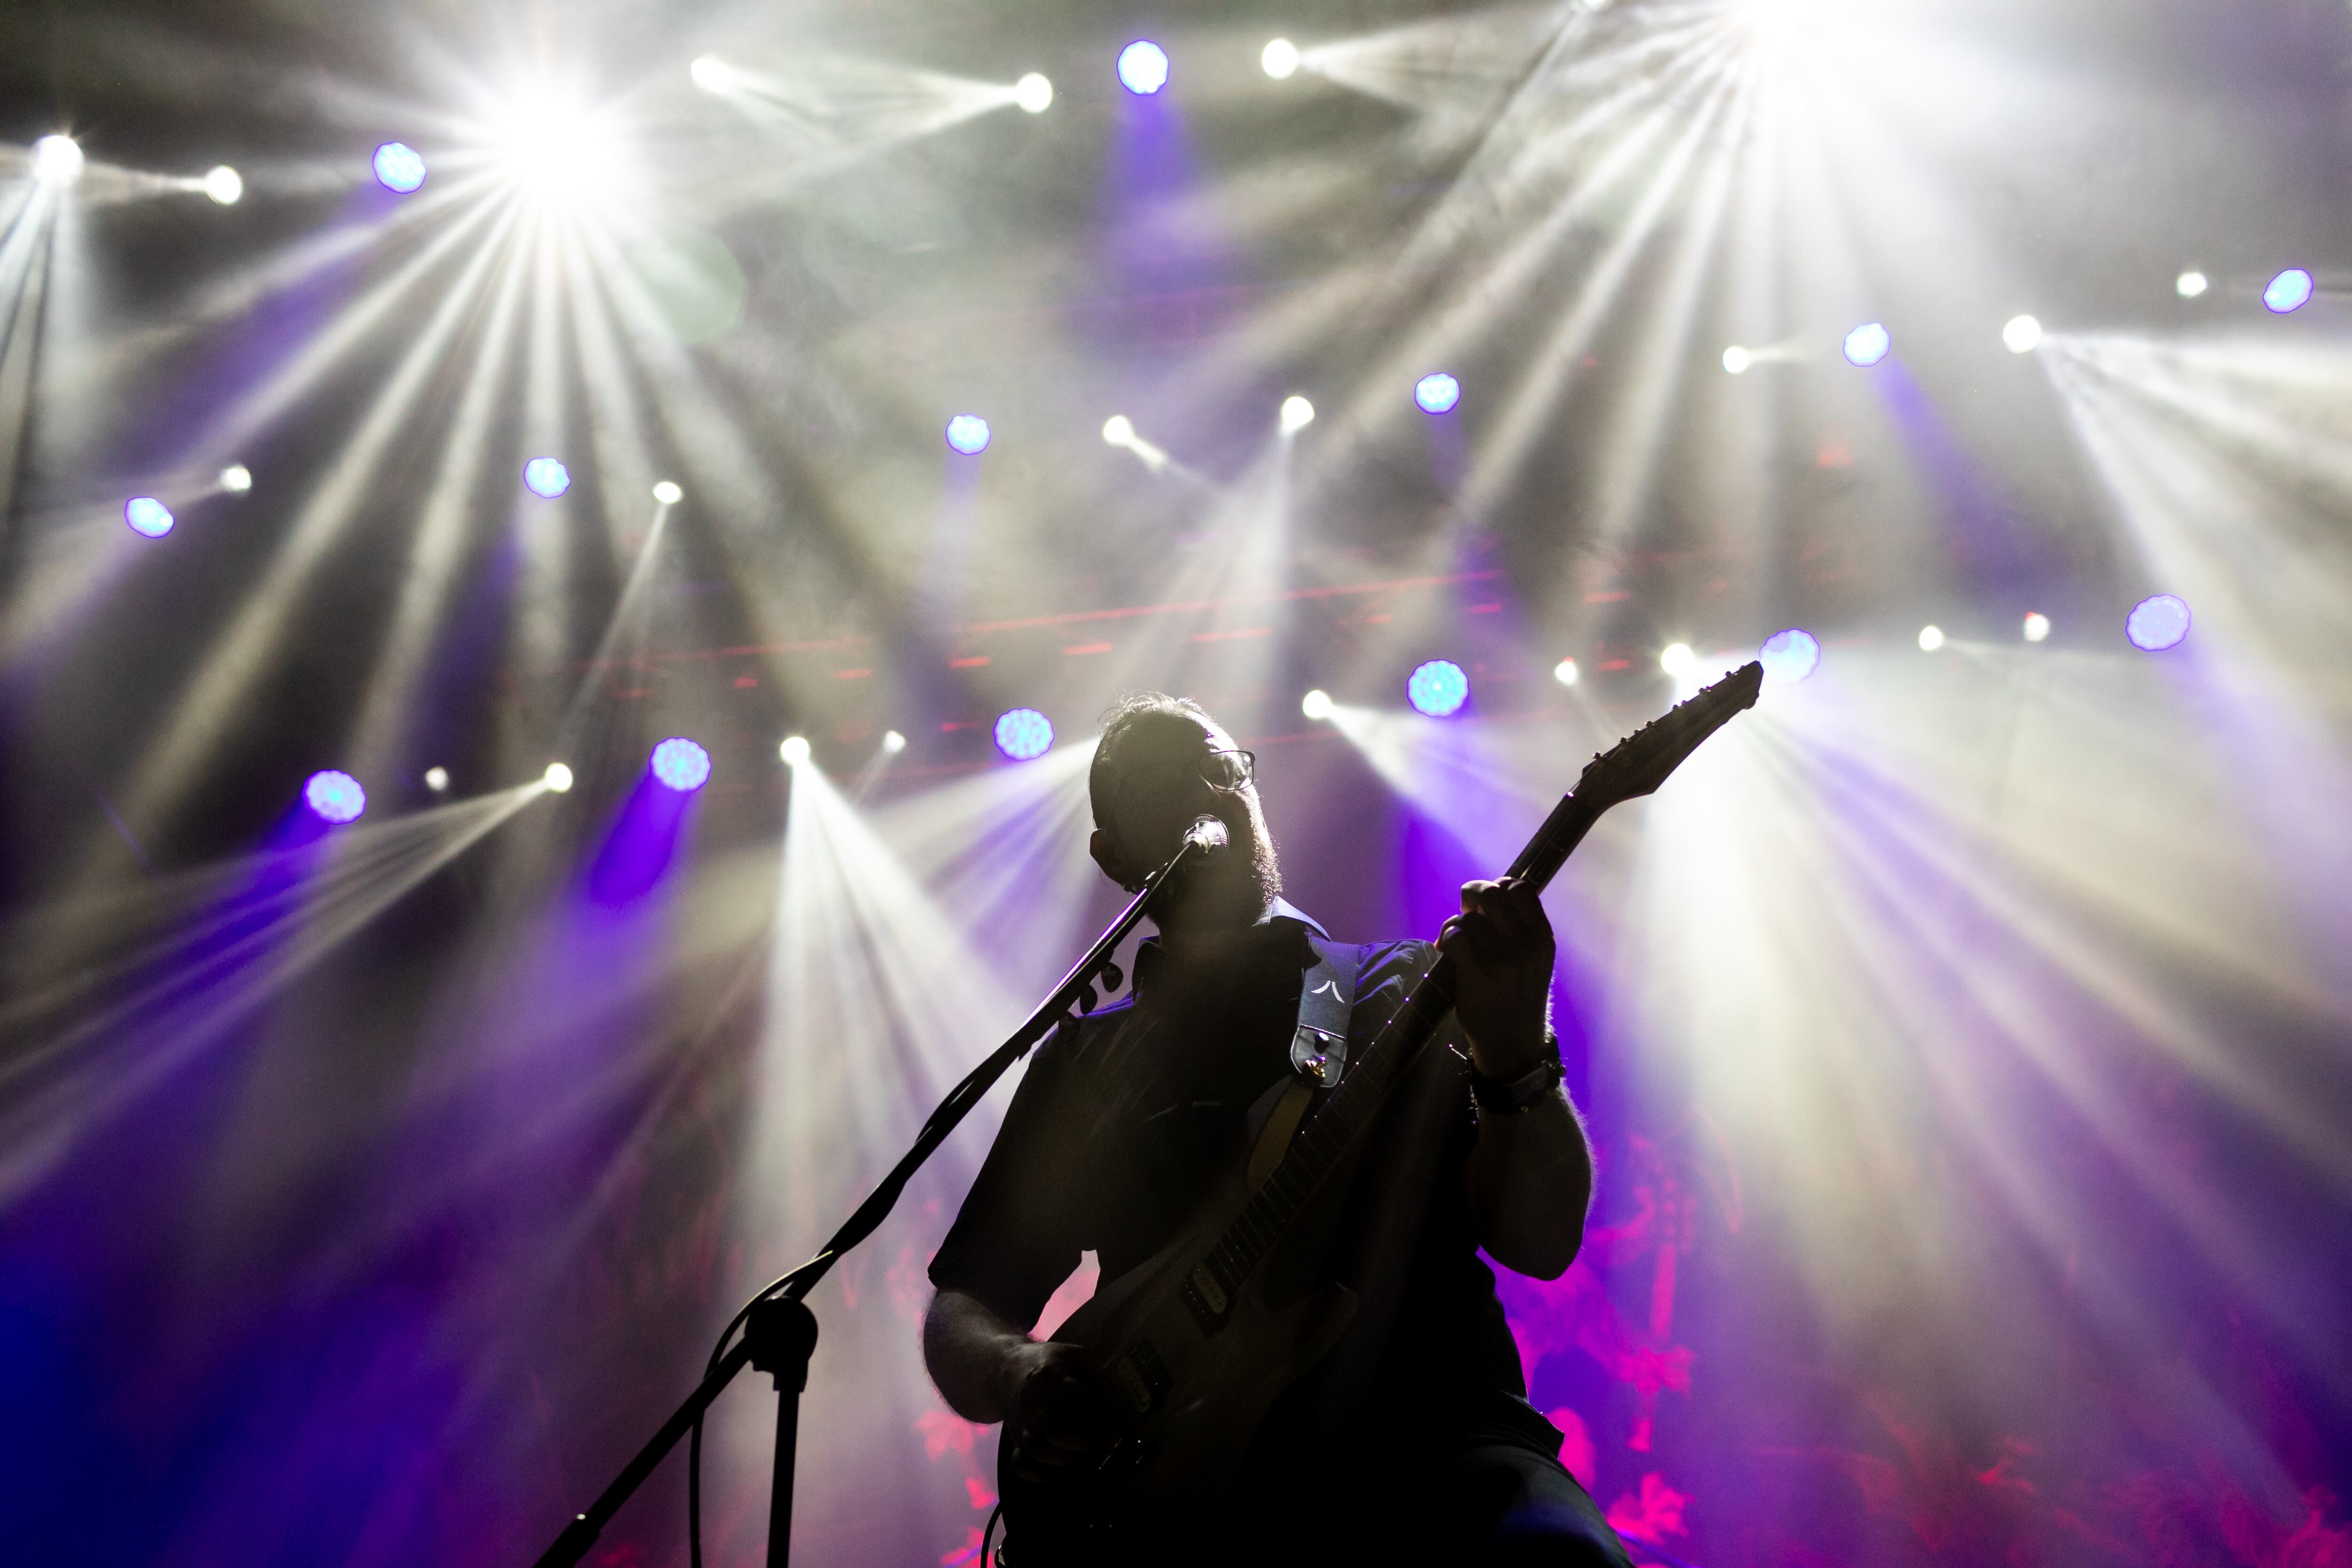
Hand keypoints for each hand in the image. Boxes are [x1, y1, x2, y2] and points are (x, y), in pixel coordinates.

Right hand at [1002, 1341, 1111, 1482]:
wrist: (1009, 1369)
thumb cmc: (1054, 1364)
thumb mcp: (1080, 1358)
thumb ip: (1102, 1382)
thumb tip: (1126, 1414)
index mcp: (1049, 1377)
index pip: (1075, 1397)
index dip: (1098, 1415)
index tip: (1116, 1426)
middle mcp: (1032, 1403)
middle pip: (1054, 1429)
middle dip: (1082, 1441)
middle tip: (1099, 1443)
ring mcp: (1021, 1424)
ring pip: (1037, 1449)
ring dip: (1065, 1459)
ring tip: (1083, 1458)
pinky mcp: (1015, 1441)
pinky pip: (1019, 1464)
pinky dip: (1035, 1474)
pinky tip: (1054, 1474)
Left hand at [1437, 877, 1554, 1077]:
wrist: (1513, 1041)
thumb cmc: (1516, 994)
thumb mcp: (1531, 957)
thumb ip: (1514, 926)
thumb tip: (1478, 896)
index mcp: (1542, 936)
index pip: (1521, 888)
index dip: (1498, 886)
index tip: (1486, 905)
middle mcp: (1527, 944)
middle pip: (1492, 893)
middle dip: (1472, 896)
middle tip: (1467, 915)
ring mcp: (1504, 958)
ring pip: (1469, 917)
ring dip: (1454, 925)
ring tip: (1455, 942)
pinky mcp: (1480, 973)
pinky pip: (1456, 935)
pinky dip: (1447, 938)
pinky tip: (1447, 951)